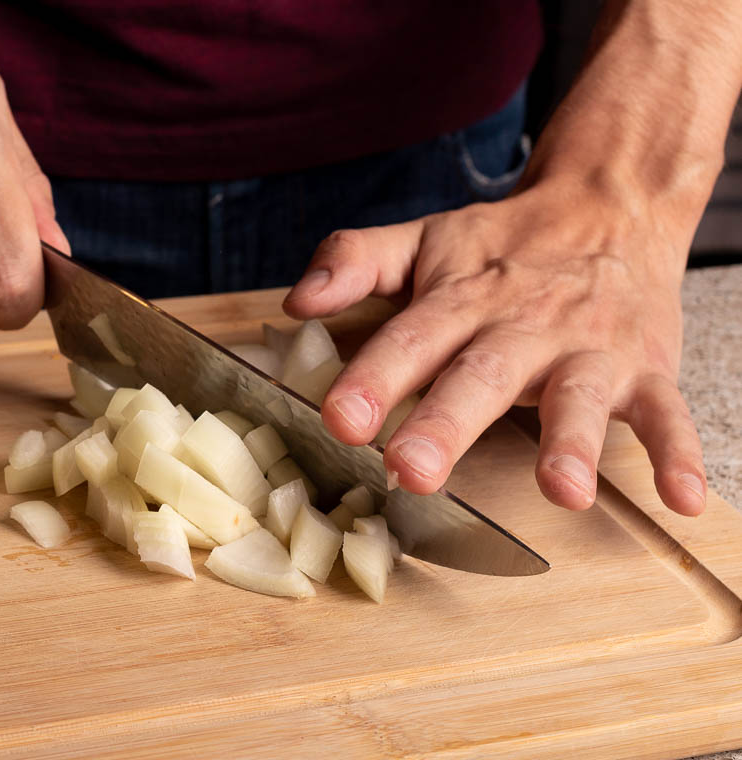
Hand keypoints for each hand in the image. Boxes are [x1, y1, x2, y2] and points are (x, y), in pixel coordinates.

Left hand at [283, 181, 706, 515]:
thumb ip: (356, 263)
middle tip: (412, 470)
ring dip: (572, 442)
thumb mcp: (423, 239)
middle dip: (447, 423)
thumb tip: (296, 303)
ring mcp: (587, 348)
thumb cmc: (502, 243)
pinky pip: (666, 411)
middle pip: (482, 375)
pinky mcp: (644, 367)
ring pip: (579, 395)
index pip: (410, 339)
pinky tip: (683, 498)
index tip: (338, 419)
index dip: (373, 379)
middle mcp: (522, 325)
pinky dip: (679, 452)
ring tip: (563, 491)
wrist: (611, 203)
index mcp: (460, 298)